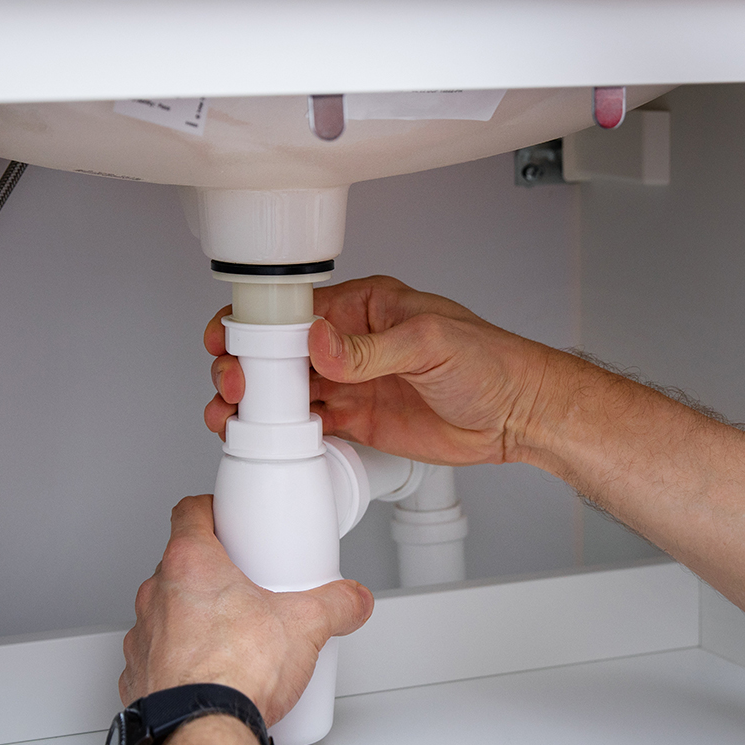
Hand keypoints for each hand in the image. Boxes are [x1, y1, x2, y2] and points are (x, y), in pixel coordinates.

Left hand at [120, 495, 373, 725]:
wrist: (202, 732)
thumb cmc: (234, 674)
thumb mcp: (305, 626)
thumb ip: (335, 604)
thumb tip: (351, 600)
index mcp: (191, 564)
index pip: (189, 512)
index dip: (210, 509)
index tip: (226, 516)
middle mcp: (157, 594)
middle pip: (181, 563)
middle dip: (212, 572)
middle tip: (245, 586)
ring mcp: (143, 634)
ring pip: (166, 609)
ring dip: (191, 617)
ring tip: (230, 635)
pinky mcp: (138, 674)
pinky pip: (157, 654)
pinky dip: (179, 658)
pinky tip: (208, 671)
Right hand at [205, 275, 552, 466]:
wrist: (517, 415)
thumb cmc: (490, 362)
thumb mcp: (430, 341)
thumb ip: (370, 347)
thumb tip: (319, 341)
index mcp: (363, 307)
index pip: (295, 310)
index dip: (254, 323)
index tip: (227, 338)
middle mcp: (349, 344)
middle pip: (277, 352)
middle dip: (245, 366)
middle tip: (234, 385)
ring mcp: (349, 384)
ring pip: (284, 390)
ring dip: (252, 402)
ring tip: (231, 415)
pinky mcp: (356, 421)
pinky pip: (305, 425)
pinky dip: (279, 432)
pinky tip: (262, 437)